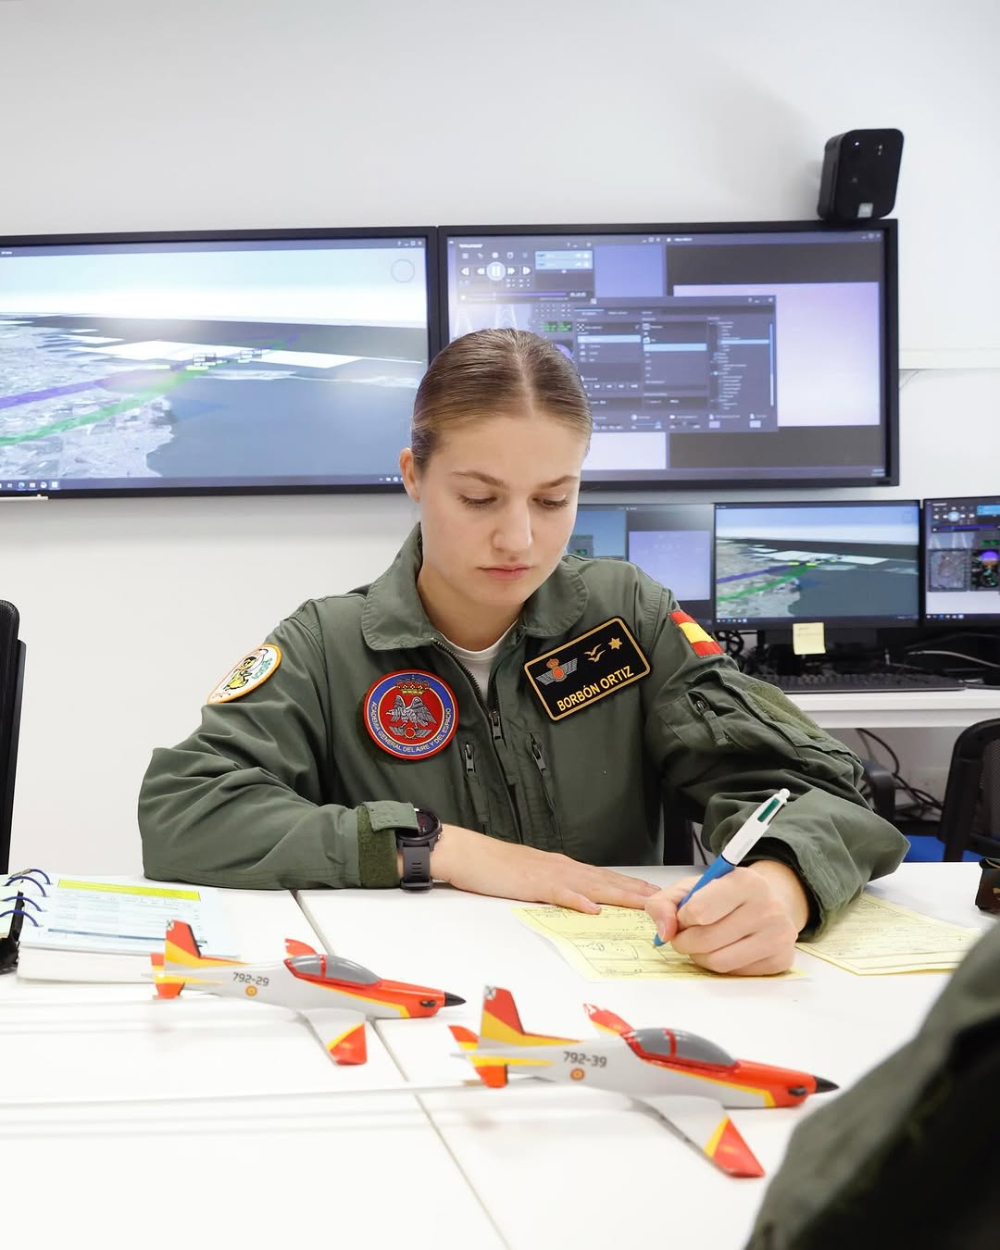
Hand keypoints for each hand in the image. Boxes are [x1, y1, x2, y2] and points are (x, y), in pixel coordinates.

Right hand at [429, 824, 659, 912]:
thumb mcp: (533, 878)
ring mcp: (549, 874)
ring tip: (644, 903)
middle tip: (666, 901)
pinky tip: (592, 908)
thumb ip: (557, 888)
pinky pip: (558, 893)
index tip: (656, 895)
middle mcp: (563, 868)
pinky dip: (577, 900)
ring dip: (620, 895)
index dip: (632, 887)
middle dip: (637, 892)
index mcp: (564, 868)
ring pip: (592, 885)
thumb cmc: (496, 867)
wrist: (468, 853)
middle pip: (608, 881)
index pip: (605, 878)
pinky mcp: (531, 883)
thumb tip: (579, 902)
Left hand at [644, 861, 808, 975]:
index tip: (684, 915)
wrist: (768, 903)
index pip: (698, 911)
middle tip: (684, 936)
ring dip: (699, 956)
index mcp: (744, 881)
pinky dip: (720, 965)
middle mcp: (767, 907)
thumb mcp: (692, 887)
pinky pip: (735, 974)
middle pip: (706, 940)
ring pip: (719, 962)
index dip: (682, 918)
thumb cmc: (726, 895)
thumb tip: (664, 932)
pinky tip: (723, 949)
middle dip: (685, 941)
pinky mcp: (781, 960)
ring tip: (701, 943)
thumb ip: (665, 902)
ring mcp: (778, 936)